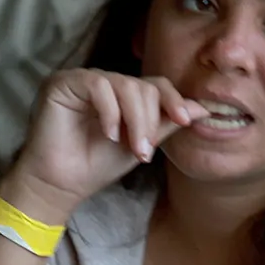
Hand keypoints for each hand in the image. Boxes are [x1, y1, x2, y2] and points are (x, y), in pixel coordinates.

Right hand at [2, 67, 208, 223]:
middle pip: (142, 86)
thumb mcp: (140, 144)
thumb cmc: (96, 165)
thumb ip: (166, 124)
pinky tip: (108, 134)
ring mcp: (82, 80)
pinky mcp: (62, 82)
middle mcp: (103, 82)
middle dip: (149, 121)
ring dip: (134, 120)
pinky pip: (98, 85)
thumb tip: (202, 108)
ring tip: (130, 148)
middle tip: (143, 152)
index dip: (173, 99)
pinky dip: (109, 112)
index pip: (154, 85)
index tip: (185, 121)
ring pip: (125, 85)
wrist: (61, 184)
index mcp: (121, 94)